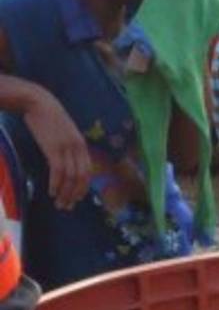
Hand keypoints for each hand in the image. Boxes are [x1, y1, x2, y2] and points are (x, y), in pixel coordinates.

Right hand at [24, 89, 90, 209]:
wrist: (39, 103)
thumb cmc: (49, 118)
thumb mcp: (64, 133)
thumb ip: (68, 147)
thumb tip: (66, 163)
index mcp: (82, 145)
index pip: (88, 171)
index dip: (83, 187)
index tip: (77, 198)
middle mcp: (78, 148)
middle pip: (81, 177)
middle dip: (75, 194)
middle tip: (67, 206)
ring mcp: (67, 148)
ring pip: (70, 177)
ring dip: (65, 193)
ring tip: (59, 203)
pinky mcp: (54, 148)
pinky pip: (58, 171)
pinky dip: (56, 184)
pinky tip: (52, 192)